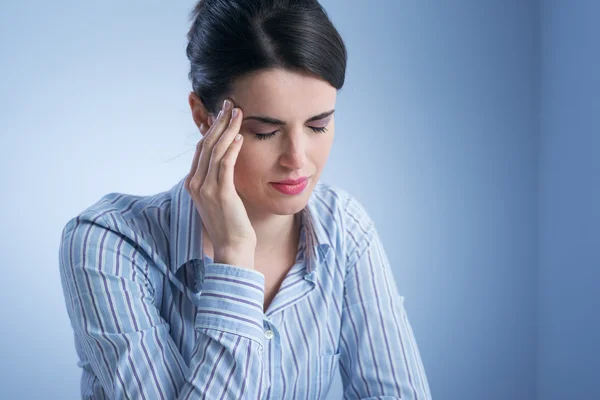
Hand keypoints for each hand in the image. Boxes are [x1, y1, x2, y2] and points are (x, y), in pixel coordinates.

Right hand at [184, 99, 255, 268]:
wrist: (232, 248)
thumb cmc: (231, 225)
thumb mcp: (221, 199)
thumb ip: (219, 181)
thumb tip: (228, 163)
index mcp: (193, 184)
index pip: (202, 149)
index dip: (212, 129)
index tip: (223, 114)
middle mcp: (195, 184)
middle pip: (206, 145)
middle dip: (218, 122)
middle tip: (229, 104)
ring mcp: (206, 188)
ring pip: (215, 150)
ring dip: (227, 129)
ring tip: (237, 112)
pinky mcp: (220, 193)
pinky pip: (225, 164)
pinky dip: (232, 148)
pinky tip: (240, 136)